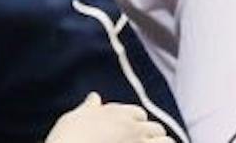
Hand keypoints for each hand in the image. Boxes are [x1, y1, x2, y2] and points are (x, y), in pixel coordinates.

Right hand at [43, 94, 169, 141]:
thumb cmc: (68, 138)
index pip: (139, 114)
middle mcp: (132, 127)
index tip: (131, 131)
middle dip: (152, 135)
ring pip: (167, 142)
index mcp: (117, 113)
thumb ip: (89, 107)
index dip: (136, 123)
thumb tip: (93, 97)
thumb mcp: (75, 117)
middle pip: (156, 128)